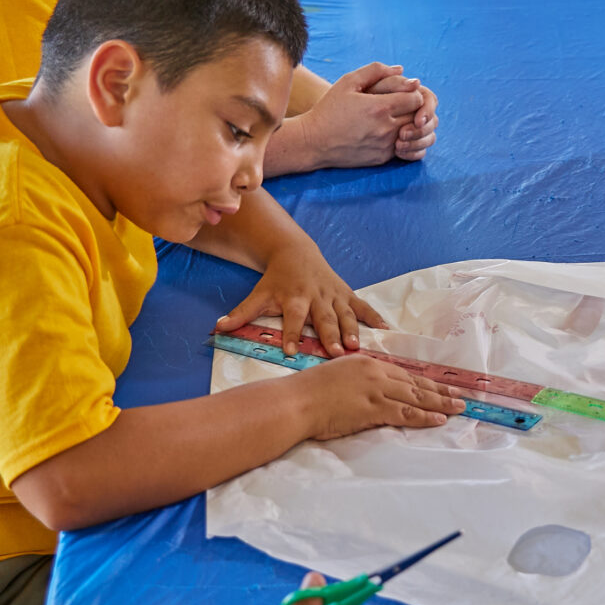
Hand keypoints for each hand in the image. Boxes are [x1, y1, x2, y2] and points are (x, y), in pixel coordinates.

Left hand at [214, 242, 384, 355]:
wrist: (295, 252)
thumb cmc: (276, 279)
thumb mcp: (259, 293)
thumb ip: (241, 313)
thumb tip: (217, 327)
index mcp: (294, 298)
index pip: (293, 318)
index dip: (292, 334)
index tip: (292, 352)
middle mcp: (316, 296)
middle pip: (324, 318)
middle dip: (330, 334)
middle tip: (337, 352)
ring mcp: (334, 295)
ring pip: (345, 313)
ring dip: (353, 329)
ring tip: (358, 346)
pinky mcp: (346, 293)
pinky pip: (362, 306)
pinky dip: (375, 318)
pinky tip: (387, 331)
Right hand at [285, 63, 430, 169]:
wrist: (314, 142)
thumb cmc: (329, 109)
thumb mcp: (348, 82)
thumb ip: (375, 71)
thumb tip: (401, 69)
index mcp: (379, 107)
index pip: (416, 99)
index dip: (414, 93)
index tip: (405, 91)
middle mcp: (385, 129)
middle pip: (419, 117)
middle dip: (417, 108)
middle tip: (407, 103)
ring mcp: (385, 146)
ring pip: (415, 134)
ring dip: (412, 125)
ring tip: (401, 117)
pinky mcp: (382, 158)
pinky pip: (406, 148)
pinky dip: (404, 139)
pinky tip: (392, 131)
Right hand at [294, 353, 466, 441]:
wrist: (296, 401)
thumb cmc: (309, 392)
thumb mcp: (338, 377)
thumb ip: (359, 383)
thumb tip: (372, 394)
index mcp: (367, 364)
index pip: (404, 374)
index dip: (425, 382)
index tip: (440, 387)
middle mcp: (376, 373)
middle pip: (415, 384)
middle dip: (440, 392)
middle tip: (459, 397)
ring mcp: (376, 390)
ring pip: (416, 398)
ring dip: (440, 404)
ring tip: (457, 409)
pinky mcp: (373, 408)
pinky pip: (405, 413)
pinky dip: (424, 417)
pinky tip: (438, 420)